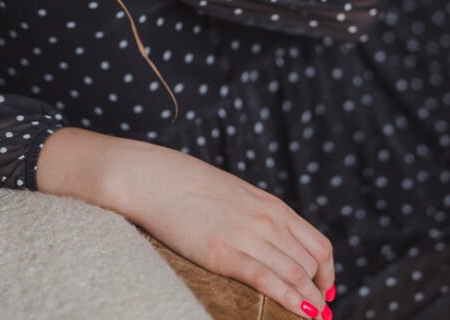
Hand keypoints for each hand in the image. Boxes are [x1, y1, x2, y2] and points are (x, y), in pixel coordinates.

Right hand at [115, 141, 335, 319]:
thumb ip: (259, 217)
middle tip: (317, 314)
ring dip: (309, 303)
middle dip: (318, 294)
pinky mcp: (223, 253)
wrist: (155, 178)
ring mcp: (246, 235)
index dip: (328, 275)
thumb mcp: (237, 197)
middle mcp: (267, 219)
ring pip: (296, 275)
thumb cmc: (190, 187)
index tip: (325, 292)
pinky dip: (290, 301)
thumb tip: (273, 244)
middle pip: (311, 265)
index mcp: (272, 205)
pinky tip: (301, 314)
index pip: (319, 246)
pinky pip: (267, 280)